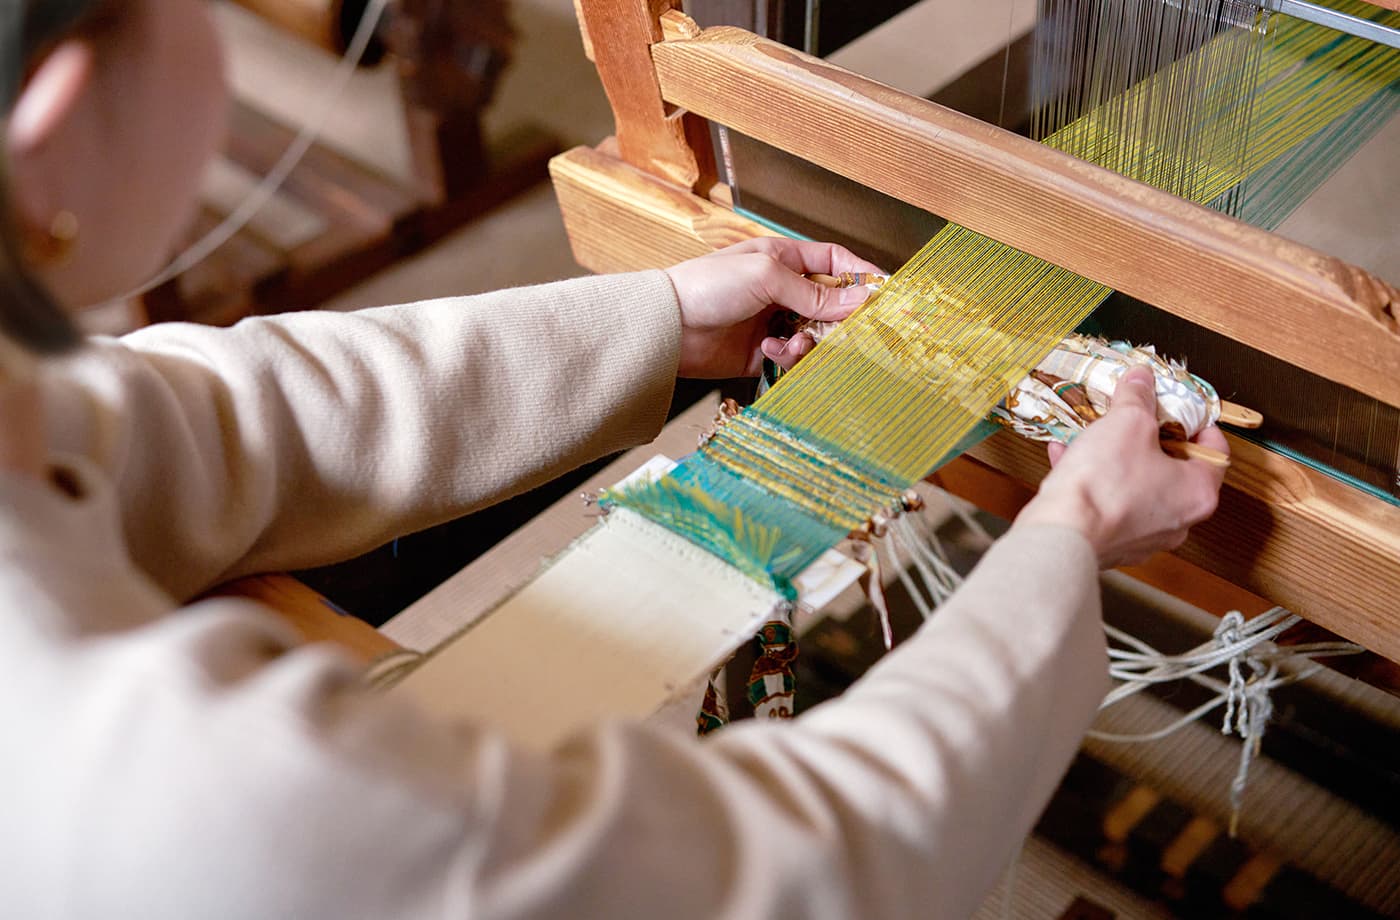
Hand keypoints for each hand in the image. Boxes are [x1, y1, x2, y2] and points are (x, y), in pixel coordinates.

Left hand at [664, 238, 884, 377]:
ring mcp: (773, 321)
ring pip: (815, 335)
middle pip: (831, 304)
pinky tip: (769, 351)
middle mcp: (781, 290)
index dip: (861, 275)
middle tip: (850, 332)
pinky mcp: (762, 352)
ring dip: (811, 342)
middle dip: (841, 320)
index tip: (885, 294)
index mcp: (783, 259)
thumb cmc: (708, 287)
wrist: (668, 326)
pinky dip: (788, 357)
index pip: (835, 262)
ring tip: (792, 343)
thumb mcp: (767, 278)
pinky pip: (793, 358)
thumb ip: (815, 292)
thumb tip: (860, 300)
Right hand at [1012, 367, 1227, 567]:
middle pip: (1175, 470)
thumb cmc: (1105, 483)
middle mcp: (1179, 521)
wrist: (1062, 533)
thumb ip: (1138, 396)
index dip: (1197, 423)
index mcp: (1199, 492)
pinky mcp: (1112, 545)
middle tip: (1132, 421)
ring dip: (1118, 461)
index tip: (1177, 409)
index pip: (1216, 451)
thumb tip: (1141, 379)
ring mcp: (1145, 538)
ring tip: (1092, 438)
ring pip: (1138, 488)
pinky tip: (1067, 460)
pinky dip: (1094, 483)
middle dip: (1150, 441)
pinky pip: (1109, 506)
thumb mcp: (1126, 421)